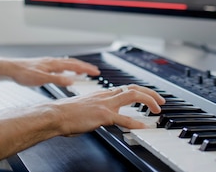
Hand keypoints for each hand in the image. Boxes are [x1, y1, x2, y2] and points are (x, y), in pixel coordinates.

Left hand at [2, 56, 100, 87]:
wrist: (10, 69)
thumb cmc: (23, 73)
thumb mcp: (41, 79)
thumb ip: (57, 80)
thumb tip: (72, 81)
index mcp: (54, 64)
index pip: (74, 65)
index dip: (86, 69)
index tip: (96, 72)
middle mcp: (52, 62)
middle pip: (72, 63)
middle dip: (85, 67)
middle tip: (95, 71)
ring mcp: (48, 63)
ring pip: (66, 64)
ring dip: (77, 67)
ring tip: (83, 71)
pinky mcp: (43, 66)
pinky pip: (60, 66)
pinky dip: (67, 69)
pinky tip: (65, 73)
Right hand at [51, 84, 165, 134]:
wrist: (55, 114)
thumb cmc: (65, 113)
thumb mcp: (84, 108)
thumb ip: (95, 110)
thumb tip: (99, 117)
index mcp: (101, 93)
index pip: (125, 87)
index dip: (140, 91)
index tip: (149, 96)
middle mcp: (105, 95)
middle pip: (133, 88)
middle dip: (150, 93)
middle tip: (161, 101)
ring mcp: (105, 104)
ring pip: (132, 96)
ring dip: (148, 101)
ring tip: (157, 110)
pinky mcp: (103, 115)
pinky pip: (124, 119)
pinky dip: (137, 123)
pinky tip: (144, 128)